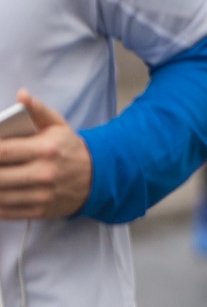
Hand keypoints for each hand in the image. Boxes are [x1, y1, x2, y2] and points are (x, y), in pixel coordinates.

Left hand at [0, 90, 92, 219]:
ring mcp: (42, 195)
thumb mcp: (57, 125)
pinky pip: (6, 212)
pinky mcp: (40, 211)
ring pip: (0, 195)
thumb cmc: (68, 148)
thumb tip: (22, 95)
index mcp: (46, 149)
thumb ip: (37, 110)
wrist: (96, 177)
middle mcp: (44, 173)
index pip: (3, 151)